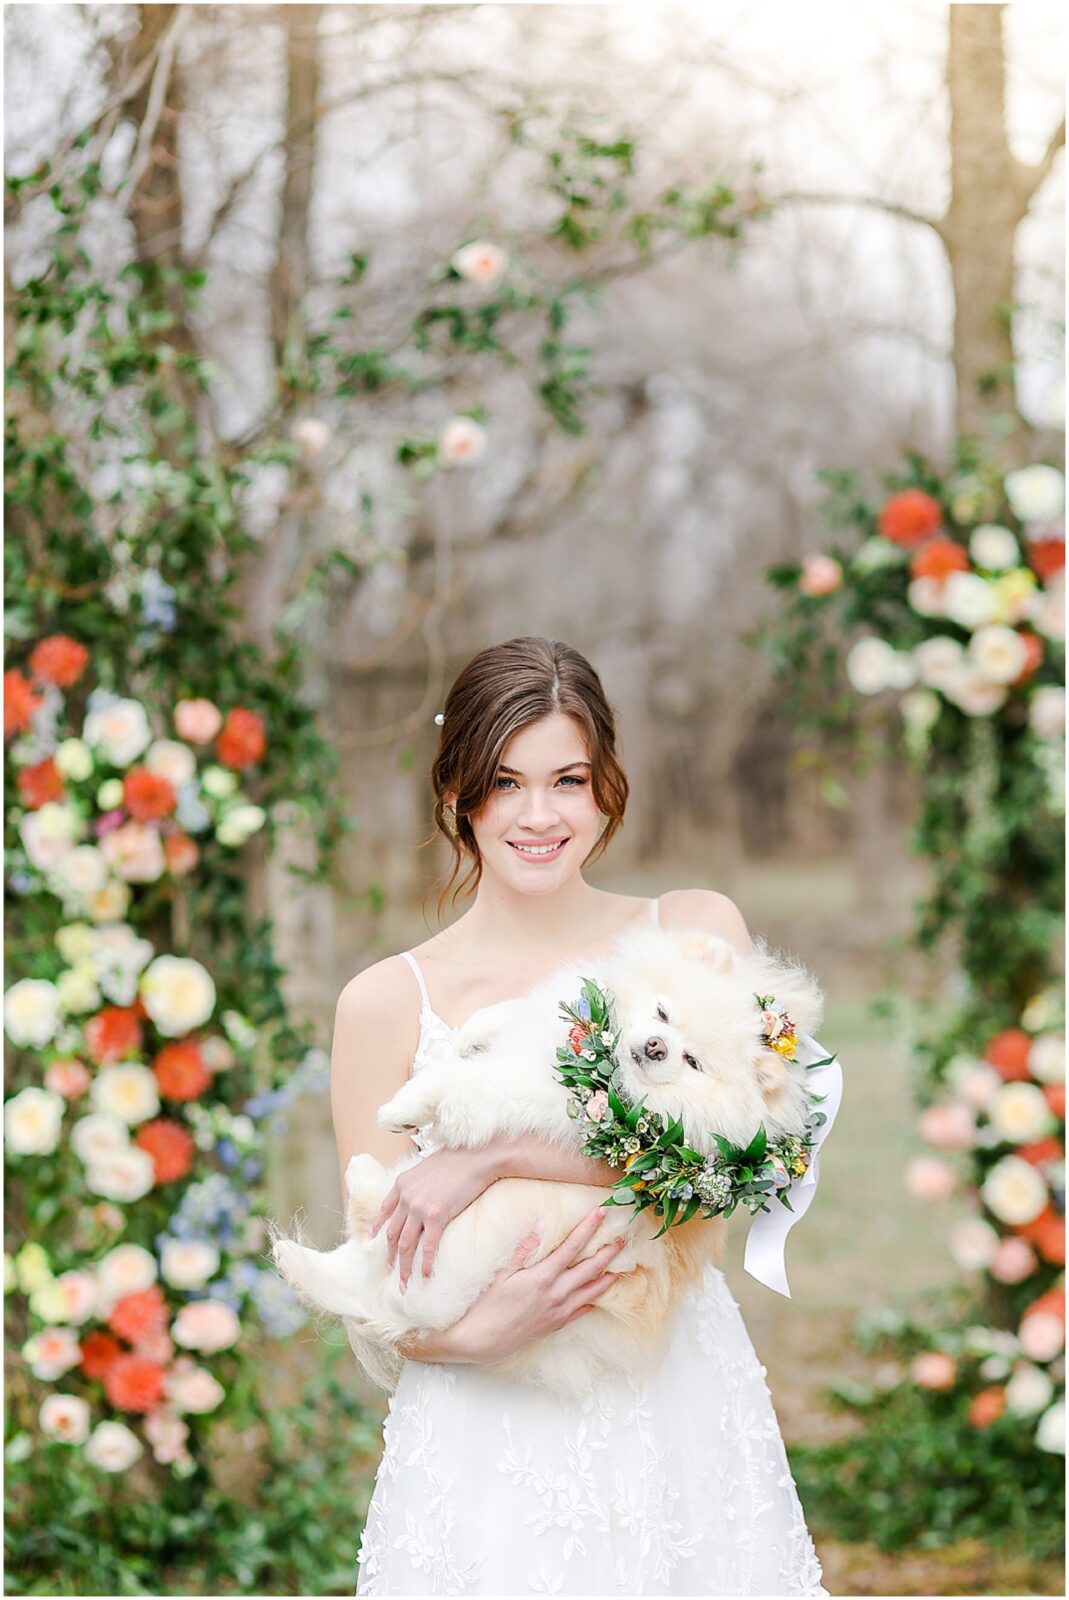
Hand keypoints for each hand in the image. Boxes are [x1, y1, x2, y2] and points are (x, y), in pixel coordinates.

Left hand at [369, 1143, 499, 1289]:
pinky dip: (426, 1264)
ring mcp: (419, 1207)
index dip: (378, 1228)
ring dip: (404, 1267)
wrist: (476, 1157)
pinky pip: (428, 1246)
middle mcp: (405, 1197)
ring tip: (404, 1284)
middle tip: (392, 1271)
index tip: (375, 1240)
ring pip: (405, 1245)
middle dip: (390, 1255)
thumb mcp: (427, 1168)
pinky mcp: (436, 1216)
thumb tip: (420, 1195)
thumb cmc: (457, 1160)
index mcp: (401, 1184)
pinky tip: (427, 1276)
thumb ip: (417, 1183)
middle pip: (392, 1234)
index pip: (384, 1211)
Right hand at [449, 1202, 627, 1365]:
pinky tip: (602, 1290)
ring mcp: (560, 1311)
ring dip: (609, 1275)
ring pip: (593, 1291)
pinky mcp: (558, 1323)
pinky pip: (584, 1309)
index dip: (589, 1227)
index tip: (602, 1212)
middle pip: (591, 1268)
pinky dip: (595, 1297)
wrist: (483, 1339)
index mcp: (543, 1277)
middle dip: (609, 1251)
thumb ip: (524, 1247)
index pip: (572, 1246)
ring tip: (623, 1264)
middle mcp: (556, 1294)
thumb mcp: (502, 1272)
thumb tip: (542, 1223)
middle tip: (625, 1236)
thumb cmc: (488, 1304)